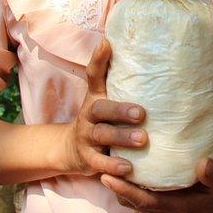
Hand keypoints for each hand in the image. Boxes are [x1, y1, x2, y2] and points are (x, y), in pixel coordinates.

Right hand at [61, 39, 146, 176]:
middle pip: (101, 109)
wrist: (71, 149)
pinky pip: (99, 162)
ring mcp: (86, 136)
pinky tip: (128, 168)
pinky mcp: (87, 158)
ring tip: (142, 140)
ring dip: (122, 138)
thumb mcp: (104, 98)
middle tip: (142, 113)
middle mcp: (89, 114)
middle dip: (121, 110)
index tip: (106, 44)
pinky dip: (113, 166)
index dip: (98, 59)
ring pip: (102, 135)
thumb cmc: (100, 119)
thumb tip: (133, 48)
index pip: (94, 74)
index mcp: (96, 97)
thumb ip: (120, 80)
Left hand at [100, 157, 212, 212]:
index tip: (108, 176)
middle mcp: (170, 207)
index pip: (146, 202)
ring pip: (138, 197)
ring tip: (106, 163)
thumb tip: (202, 164)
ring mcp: (169, 202)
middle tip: (98, 166)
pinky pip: (147, 190)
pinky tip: (128, 163)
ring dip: (121, 184)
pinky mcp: (170, 195)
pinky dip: (134, 181)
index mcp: (179, 206)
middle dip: (115, 187)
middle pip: (134, 201)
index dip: (126, 191)